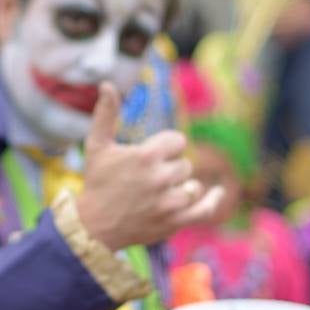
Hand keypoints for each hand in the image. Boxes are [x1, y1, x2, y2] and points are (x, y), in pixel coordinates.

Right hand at [76, 83, 224, 249]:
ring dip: (181, 187)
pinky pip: (204, 209)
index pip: (178, 141)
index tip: (151, 156)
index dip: (166, 147)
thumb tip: (107, 83)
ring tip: (159, 193)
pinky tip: (216, 192)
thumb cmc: (96, 182)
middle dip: (170, 169)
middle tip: (146, 180)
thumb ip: (105, 114)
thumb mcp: (97, 146)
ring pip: (193, 186)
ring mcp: (170, 202)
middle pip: (185, 164)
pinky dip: (213, 200)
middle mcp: (161, 178)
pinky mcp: (175, 222)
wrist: (93, 226)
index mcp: (146, 155)